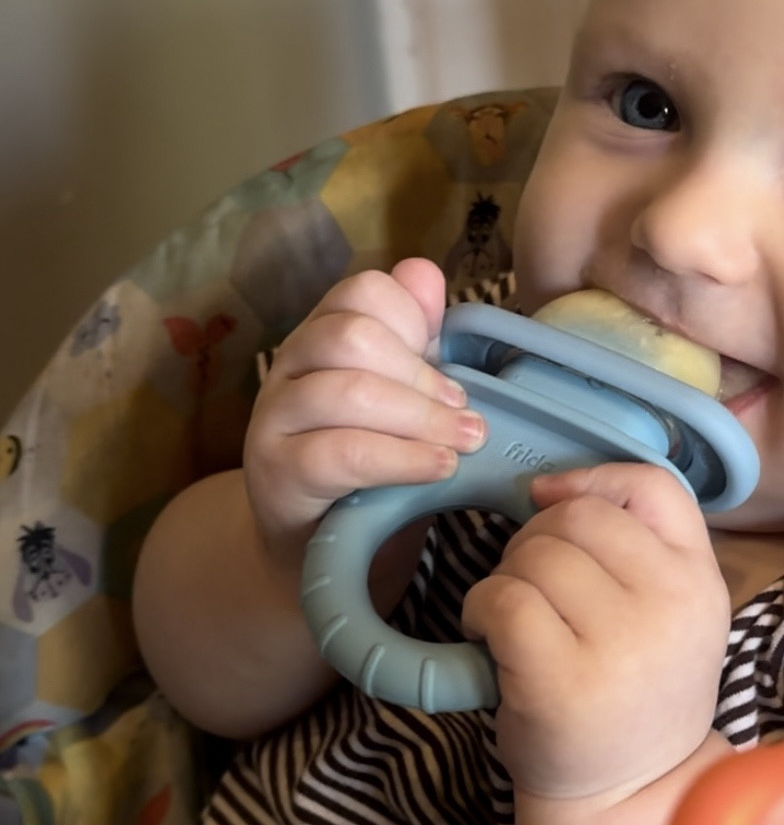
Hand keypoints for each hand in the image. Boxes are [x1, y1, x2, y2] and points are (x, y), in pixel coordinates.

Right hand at [242, 258, 485, 563]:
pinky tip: (439, 468)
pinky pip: (339, 453)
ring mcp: (275, 419)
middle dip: (421, 375)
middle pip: (351, 335)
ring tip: (464, 442)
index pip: (362, 292)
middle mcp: (290, 368)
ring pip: (346, 391)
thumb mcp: (400, 400)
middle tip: (466, 415)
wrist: (311, 550)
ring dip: (419, 417)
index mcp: (322, 337)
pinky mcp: (276, 472)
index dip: (414, 319)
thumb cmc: (368, 471)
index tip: (448, 366)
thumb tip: (425, 274)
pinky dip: (400, 458)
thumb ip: (414, 341)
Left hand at [462, 463, 730, 800]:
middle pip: (577, 516)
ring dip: (504, 579)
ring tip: (515, 622)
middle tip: (533, 589)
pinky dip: (480, 611)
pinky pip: (502, 600)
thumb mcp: (670, 610)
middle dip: (536, 539)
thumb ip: (638, 543)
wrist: (627, 796)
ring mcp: (620, 644)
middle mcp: (671, 605)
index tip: (551, 500)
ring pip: (533, 555)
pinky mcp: (561, 681)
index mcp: (701, 580)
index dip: (592, 478)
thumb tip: (547, 486)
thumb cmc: (634, 691)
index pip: (653, 485)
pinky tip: (491, 640)